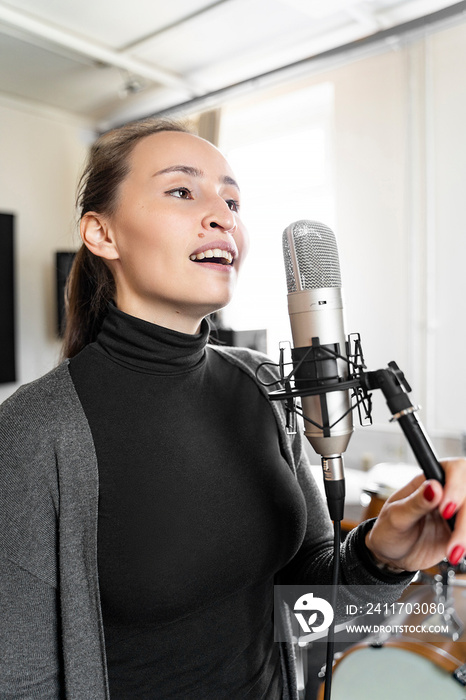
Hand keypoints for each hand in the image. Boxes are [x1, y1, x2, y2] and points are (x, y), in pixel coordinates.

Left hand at [365, 458, 465, 572]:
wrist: (391, 556)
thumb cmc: (388, 530)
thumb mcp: (396, 517)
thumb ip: (416, 503)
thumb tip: (433, 487)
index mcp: (428, 480)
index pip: (454, 469)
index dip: (456, 486)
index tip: (445, 509)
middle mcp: (446, 492)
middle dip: (464, 517)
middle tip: (453, 536)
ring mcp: (456, 512)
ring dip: (465, 534)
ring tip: (452, 552)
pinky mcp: (461, 530)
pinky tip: (454, 553)